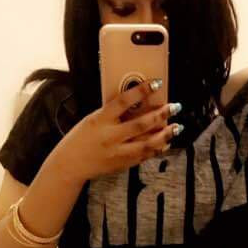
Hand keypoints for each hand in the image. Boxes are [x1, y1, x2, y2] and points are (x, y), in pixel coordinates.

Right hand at [54, 80, 181, 181]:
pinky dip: (157, 149)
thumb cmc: (80, 138)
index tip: (156, 83)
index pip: (123, 101)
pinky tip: (166, 141)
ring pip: (146, 144)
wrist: (71, 164)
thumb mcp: (93, 119)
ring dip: (164, 134)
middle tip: (174, 106)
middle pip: (140, 124)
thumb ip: (112, 113)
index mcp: (100, 120)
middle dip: (160, 115)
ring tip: (176, 126)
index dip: (141, 91)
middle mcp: (110, 136)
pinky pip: (144, 156)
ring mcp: (118, 152)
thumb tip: (136, 103)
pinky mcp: (122, 163)